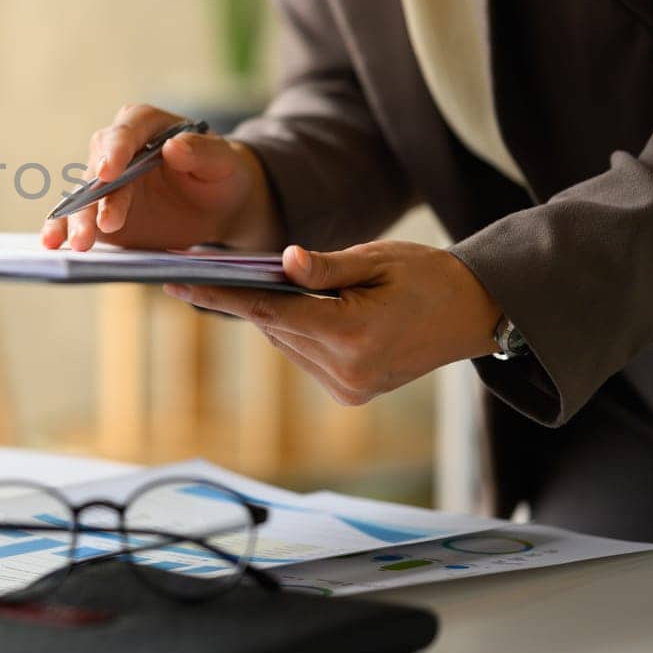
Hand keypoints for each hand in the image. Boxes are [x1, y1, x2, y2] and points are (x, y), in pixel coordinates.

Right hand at [41, 104, 282, 251]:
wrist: (214, 205)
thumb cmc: (220, 174)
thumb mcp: (223, 162)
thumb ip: (202, 152)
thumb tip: (173, 147)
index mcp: (146, 125)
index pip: (126, 130)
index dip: (116, 149)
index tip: (110, 172)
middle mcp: (118, 149)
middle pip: (98, 166)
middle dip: (96, 196)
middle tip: (102, 224)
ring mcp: (104, 182)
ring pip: (83, 196)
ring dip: (76, 218)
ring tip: (76, 243)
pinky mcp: (97, 210)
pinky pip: (75, 218)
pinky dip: (63, 229)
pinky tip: (52, 243)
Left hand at [164, 241, 502, 404]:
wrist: (475, 313)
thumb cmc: (429, 276)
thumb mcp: (376, 259)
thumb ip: (325, 267)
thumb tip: (282, 262)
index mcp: (351, 335)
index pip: (267, 312)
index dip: (218, 296)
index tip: (176, 283)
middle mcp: (346, 370)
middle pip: (273, 328)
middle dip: (244, 298)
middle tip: (210, 269)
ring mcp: (349, 387)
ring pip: (286, 342)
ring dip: (274, 316)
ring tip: (264, 283)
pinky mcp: (352, 393)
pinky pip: (305, 355)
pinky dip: (296, 331)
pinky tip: (304, 309)